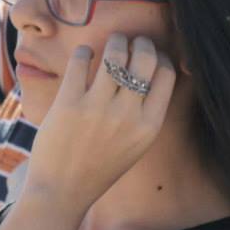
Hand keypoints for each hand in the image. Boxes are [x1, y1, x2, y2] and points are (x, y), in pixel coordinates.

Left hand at [25, 33, 177, 209]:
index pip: (166, 76)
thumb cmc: (98, 166)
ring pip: (114, 56)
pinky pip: (80, 63)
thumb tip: (150, 75)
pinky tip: (83, 53)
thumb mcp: (135, 145)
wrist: (62, 189)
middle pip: (145, 60)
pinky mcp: (68, 104)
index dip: (160, 58)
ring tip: (111, 40)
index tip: (151, 54)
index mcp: (149, 125)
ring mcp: (97, 108)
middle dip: (141, 43)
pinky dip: (83, 52)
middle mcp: (127, 114)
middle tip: (131, 41)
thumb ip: (144, 114)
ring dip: (114, 41)